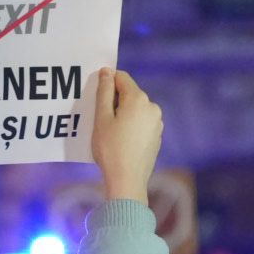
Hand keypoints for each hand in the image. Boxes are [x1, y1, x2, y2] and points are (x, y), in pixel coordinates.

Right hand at [92, 67, 161, 204]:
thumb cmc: (111, 149)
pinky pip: (141, 123)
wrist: (127, 180)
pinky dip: (131, 125)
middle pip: (130, 93)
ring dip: (123, 113)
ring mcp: (157, 123)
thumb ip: (104, 92)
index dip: (107, 82)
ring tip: (109, 132)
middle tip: (100, 118)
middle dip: (115, 100)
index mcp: (139, 99)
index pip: (121, 78)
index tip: (96, 95)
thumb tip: (107, 72)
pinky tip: (121, 141)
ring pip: (136, 109)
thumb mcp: (102, 118)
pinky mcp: (157, 136)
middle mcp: (152, 107)